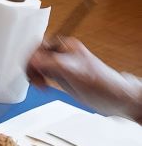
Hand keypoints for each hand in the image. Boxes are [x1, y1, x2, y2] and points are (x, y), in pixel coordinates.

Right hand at [27, 38, 141, 121]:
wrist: (114, 99)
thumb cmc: (103, 84)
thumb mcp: (75, 73)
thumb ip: (52, 65)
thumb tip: (32, 61)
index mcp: (66, 46)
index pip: (39, 46)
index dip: (32, 59)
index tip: (31, 71)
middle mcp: (63, 53)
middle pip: (35, 55)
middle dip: (31, 68)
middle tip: (35, 80)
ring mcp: (61, 65)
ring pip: (37, 64)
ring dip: (34, 75)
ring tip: (40, 85)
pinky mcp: (61, 76)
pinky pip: (42, 73)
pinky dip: (39, 80)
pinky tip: (43, 86)